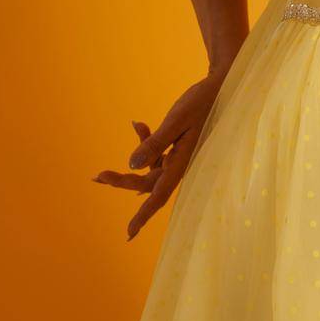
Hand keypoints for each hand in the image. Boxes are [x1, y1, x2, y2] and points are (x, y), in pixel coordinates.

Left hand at [92, 68, 228, 239]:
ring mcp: (178, 156)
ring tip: (123, 143)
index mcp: (181, 162)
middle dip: (124, 181)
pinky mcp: (177, 146)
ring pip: (150, 168)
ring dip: (134, 159)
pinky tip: (138, 124)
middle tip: (99, 176)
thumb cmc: (200, 102)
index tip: (129, 233)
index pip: (158, 195)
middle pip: (148, 182)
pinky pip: (156, 153)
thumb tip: (132, 165)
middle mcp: (179, 163)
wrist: (220, 86)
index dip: (143, 215)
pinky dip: (145, 141)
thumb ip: (155, 142)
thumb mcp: (176, 120)